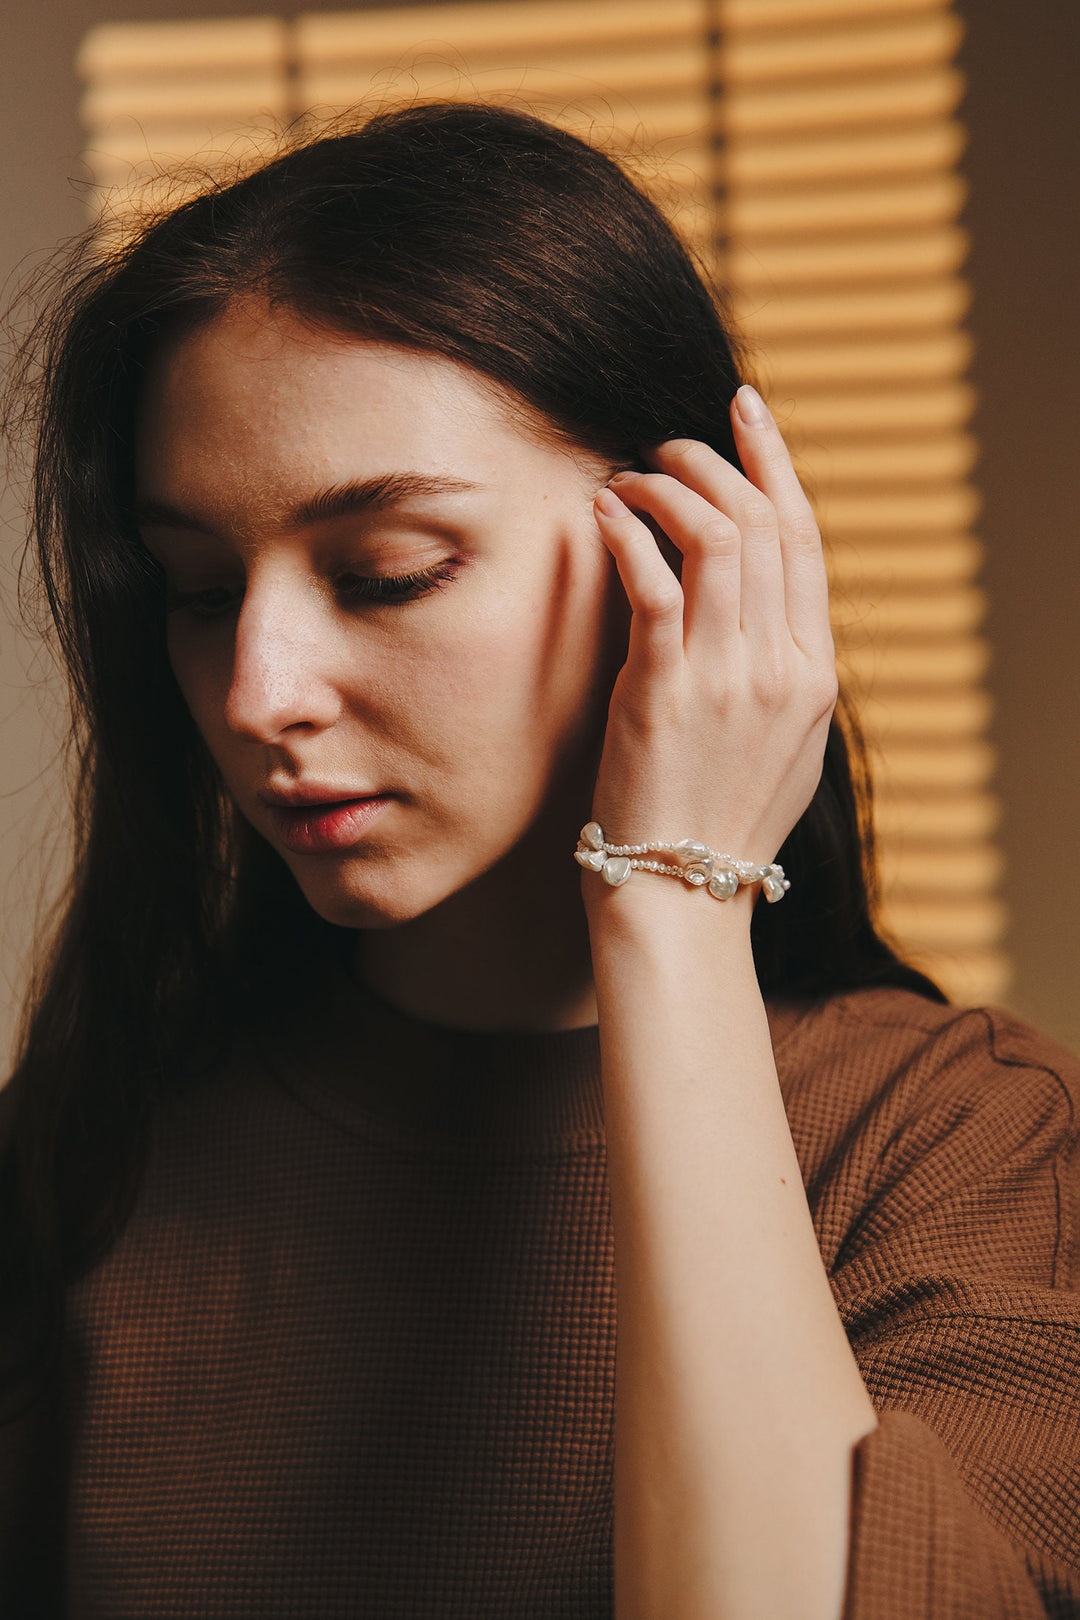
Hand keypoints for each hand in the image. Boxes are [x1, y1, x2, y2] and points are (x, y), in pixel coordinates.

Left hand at [586, 384, 836, 888]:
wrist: (681, 891)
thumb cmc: (719, 820)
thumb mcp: (784, 746)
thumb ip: (782, 672)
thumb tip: (759, 607)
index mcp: (814, 673)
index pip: (805, 540)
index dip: (775, 464)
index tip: (747, 414)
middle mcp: (780, 665)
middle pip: (765, 522)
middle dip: (715, 461)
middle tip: (667, 446)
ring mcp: (726, 677)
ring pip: (717, 536)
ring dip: (668, 488)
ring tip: (628, 478)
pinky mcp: (664, 689)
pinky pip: (655, 582)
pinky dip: (629, 534)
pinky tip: (604, 514)